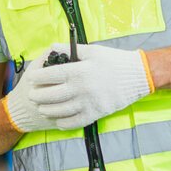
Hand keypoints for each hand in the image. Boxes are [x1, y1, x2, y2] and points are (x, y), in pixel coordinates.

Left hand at [8, 43, 152, 130]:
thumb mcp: (92, 50)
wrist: (139, 75)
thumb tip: (53, 47)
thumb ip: (70, 50)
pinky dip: (64, 123)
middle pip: (51, 95)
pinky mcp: (97, 113)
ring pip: (61, 111)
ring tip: (42, 108)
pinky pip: (76, 122)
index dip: (37, 78)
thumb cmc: (114, 61)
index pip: (50, 75)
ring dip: (48, 110)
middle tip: (32, 96)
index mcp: (79, 71)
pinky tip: (58, 121)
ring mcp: (89, 103)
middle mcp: (81, 88)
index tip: (31, 79)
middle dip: (38, 96)